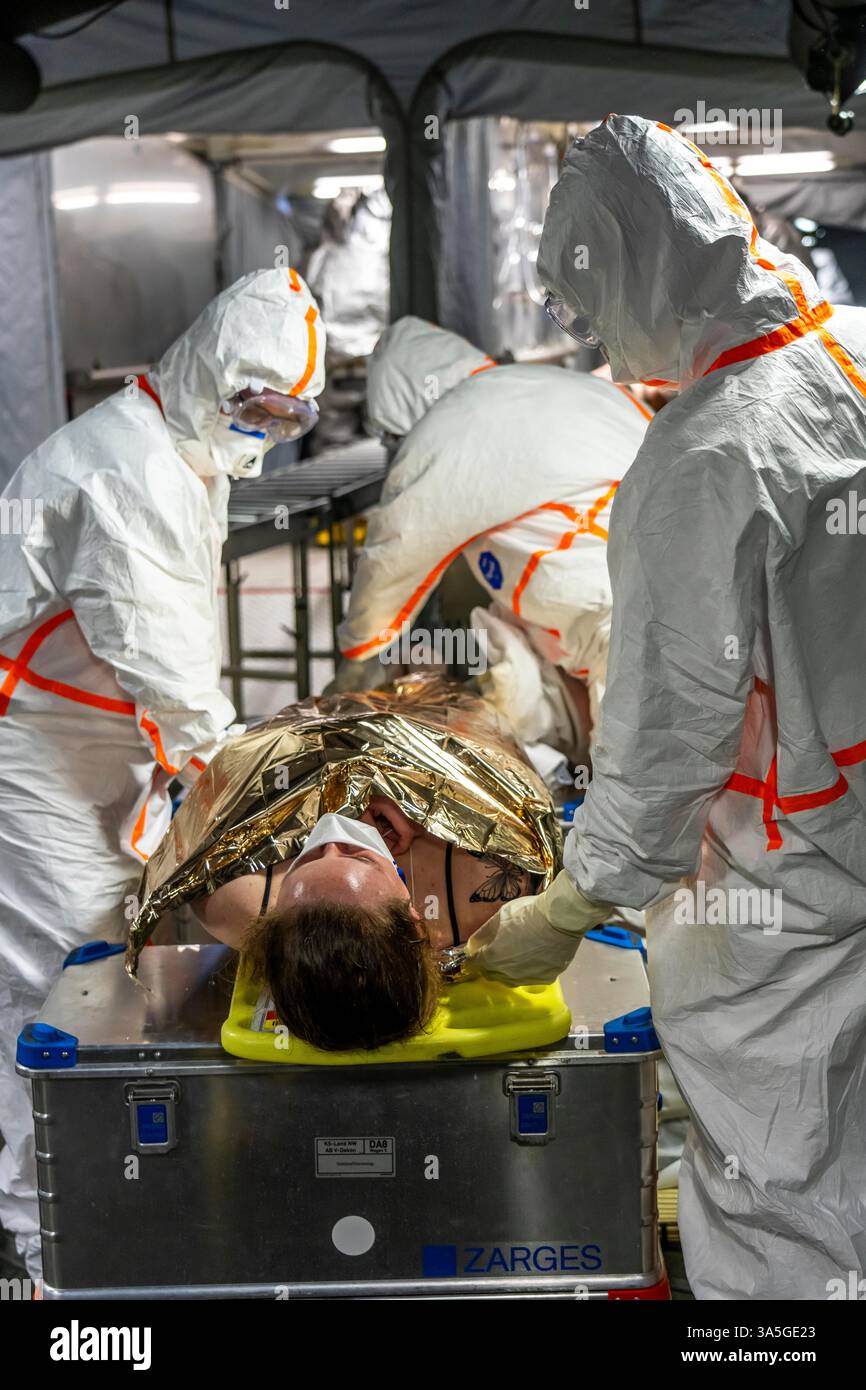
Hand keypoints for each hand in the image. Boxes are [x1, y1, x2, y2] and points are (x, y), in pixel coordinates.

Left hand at [464, 870, 610, 984]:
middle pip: (492, 974)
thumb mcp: (499, 917)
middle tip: (498, 950)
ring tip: (518, 953)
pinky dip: (530, 970)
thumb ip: (482, 934)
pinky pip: (532, 977)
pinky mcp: (546, 978)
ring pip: (512, 979)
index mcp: (493, 958)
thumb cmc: (527, 914)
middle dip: (490, 964)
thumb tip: (472, 946)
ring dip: (509, 970)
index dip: (473, 957)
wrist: (560, 919)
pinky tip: (536, 956)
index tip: (476, 951)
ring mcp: (528, 978)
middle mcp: (508, 974)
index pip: (474, 964)